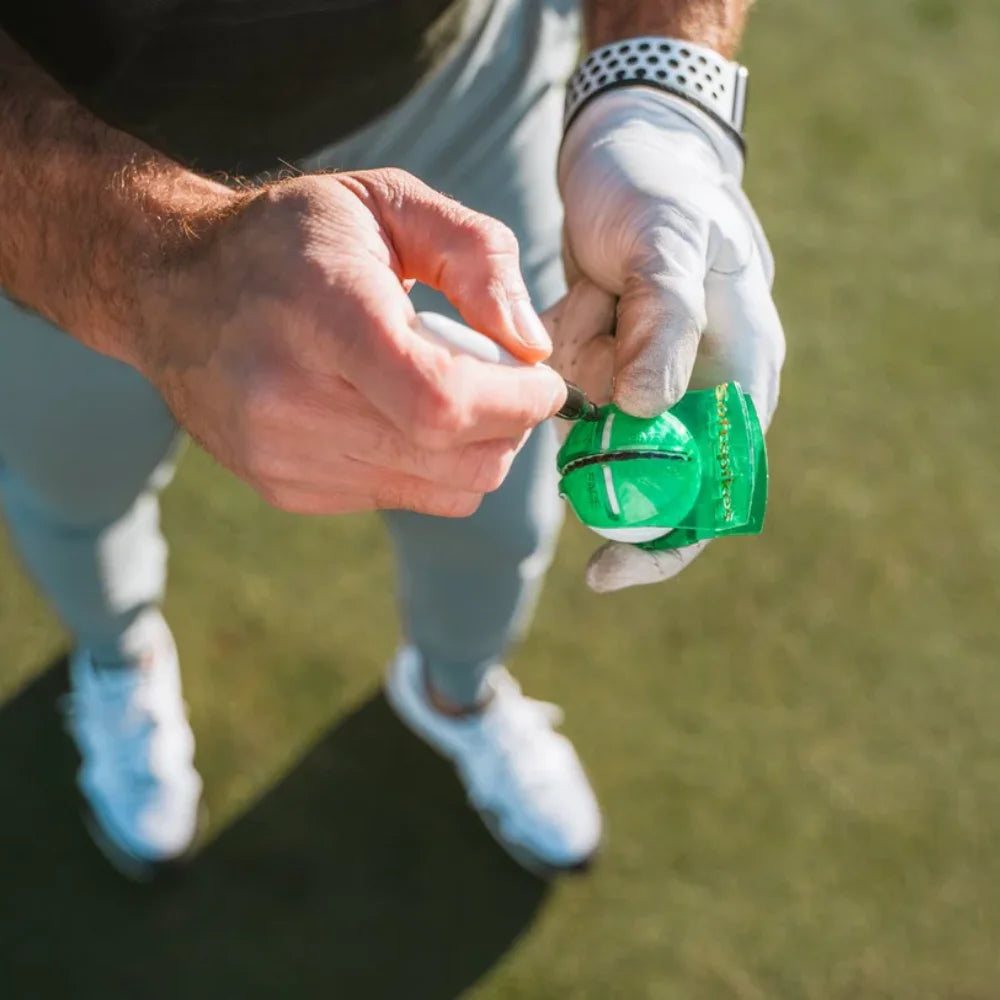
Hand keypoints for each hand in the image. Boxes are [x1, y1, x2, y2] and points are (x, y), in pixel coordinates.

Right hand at [137, 169, 565, 515]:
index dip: (518, 404)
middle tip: (504, 381)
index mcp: (323, 315)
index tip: (544, 382)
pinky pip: (405, 498)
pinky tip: (395, 413)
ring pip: (444, 490)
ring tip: (446, 389)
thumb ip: (478, 256)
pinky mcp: (286, 488)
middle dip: (511, 426)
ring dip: (476, 448)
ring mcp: (283, 456)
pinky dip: (429, 464)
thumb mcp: (388, 204)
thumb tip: (532, 345)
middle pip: (458, 459)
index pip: (444, 402)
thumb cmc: (291, 239)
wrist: (172, 289)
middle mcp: (292, 400)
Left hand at [554, 88, 784, 590]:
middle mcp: (695, 392)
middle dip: (600, 432)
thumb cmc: (662, 189)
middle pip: (641, 471)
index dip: (664, 544)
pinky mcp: (604, 364)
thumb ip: (666, 324)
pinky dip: (558, 351)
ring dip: (578, 366)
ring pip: (590, 428)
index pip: (713, 491)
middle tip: (584, 360)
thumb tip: (647, 410)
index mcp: (738, 377)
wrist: (626, 150)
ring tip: (599, 291)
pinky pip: (564, 392)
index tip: (602, 571)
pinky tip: (583, 293)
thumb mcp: (669, 242)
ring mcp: (646, 381)